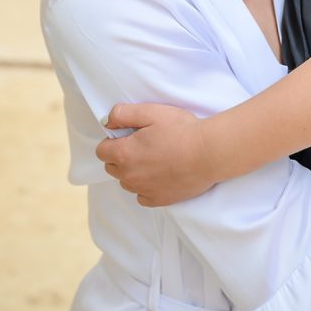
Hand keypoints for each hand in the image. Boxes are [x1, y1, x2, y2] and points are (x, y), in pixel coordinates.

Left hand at [96, 103, 214, 205]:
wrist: (209, 153)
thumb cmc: (181, 129)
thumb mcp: (151, 111)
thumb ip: (123, 114)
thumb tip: (107, 120)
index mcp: (124, 154)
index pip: (101, 151)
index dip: (112, 140)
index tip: (128, 134)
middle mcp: (129, 176)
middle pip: (112, 168)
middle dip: (120, 156)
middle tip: (142, 144)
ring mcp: (144, 190)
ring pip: (127, 182)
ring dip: (133, 171)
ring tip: (154, 158)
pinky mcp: (159, 199)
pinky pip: (142, 196)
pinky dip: (145, 187)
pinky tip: (159, 174)